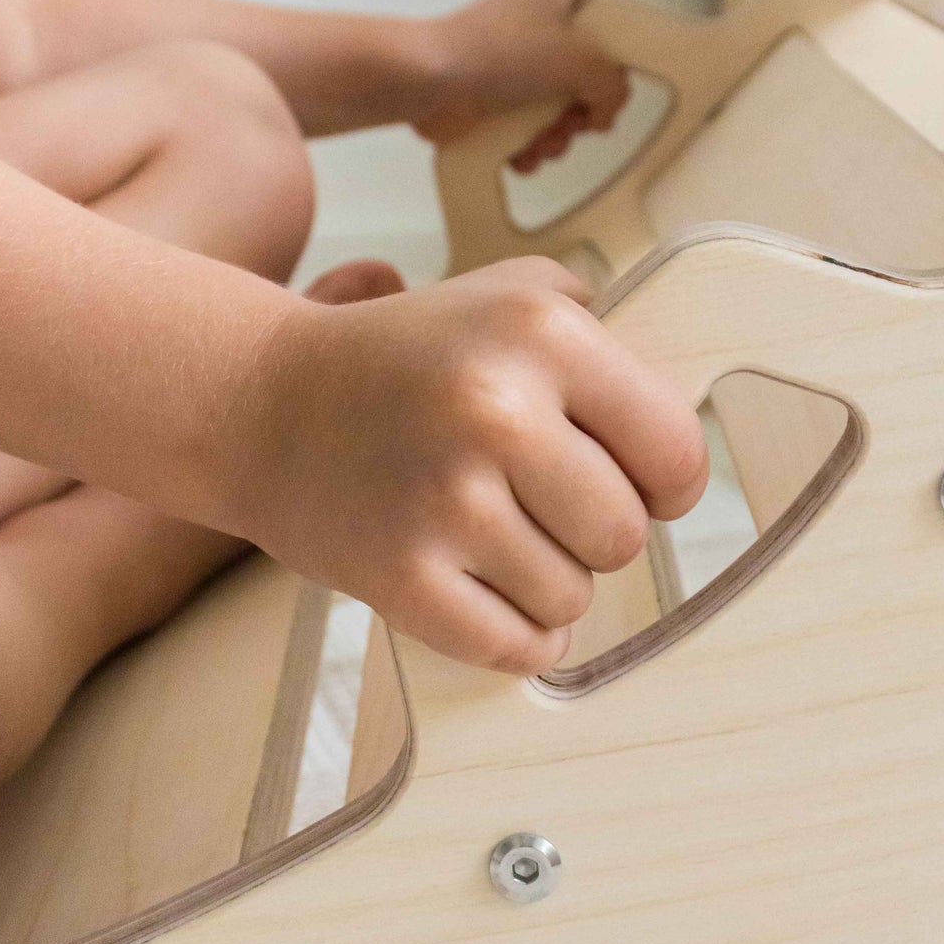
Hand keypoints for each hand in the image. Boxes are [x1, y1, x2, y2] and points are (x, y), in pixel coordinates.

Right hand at [243, 257, 706, 672]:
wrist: (261, 404)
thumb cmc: (403, 358)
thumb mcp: (506, 296)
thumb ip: (604, 335)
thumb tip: (682, 421)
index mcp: (540, 333)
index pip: (675, 453)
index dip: (666, 484)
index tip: (637, 484)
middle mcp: (496, 411)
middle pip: (626, 537)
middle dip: (595, 533)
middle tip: (542, 508)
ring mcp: (443, 500)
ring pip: (572, 598)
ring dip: (547, 582)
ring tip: (492, 536)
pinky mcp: (399, 577)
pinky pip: (515, 647)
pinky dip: (515, 635)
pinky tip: (484, 591)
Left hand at [415, 0, 630, 173]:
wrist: (429, 80)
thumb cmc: (503, 54)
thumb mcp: (578, 58)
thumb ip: (612, 83)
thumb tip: (606, 113)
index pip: (607, 31)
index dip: (612, 69)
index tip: (605, 95)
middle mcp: (537, 25)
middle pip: (584, 81)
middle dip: (578, 115)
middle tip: (567, 123)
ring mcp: (514, 66)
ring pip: (557, 113)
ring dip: (554, 138)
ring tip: (538, 142)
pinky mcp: (493, 102)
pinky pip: (527, 131)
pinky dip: (528, 149)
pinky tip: (519, 155)